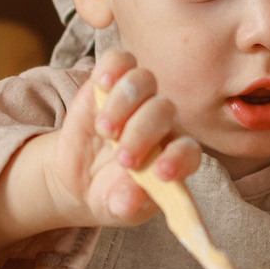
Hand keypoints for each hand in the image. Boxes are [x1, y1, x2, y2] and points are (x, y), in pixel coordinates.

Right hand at [47, 52, 202, 227]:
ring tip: (105, 130)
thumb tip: (132, 198)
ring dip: (124, 103)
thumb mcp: (115, 208)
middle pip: (163, 110)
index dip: (179, 158)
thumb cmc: (111, 195)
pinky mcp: (109, 83)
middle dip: (142, 132)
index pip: (189, 150)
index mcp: (173, 157)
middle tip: (122, 159)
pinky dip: (112, 68)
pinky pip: (119, 60)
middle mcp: (161, 124)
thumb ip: (126, 205)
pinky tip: (102, 85)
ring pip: (144, 81)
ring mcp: (136, 100)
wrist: (80, 180)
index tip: (160, 173)